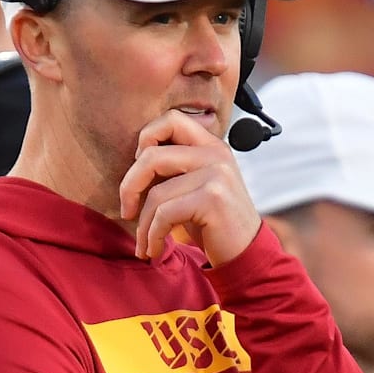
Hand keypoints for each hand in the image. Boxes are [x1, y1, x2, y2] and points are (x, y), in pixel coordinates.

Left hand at [119, 110, 260, 265]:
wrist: (246, 253)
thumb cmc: (213, 222)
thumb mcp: (195, 186)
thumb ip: (174, 167)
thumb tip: (134, 160)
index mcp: (211, 145)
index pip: (171, 119)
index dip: (146, 139)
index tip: (140, 171)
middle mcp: (216, 154)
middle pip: (151, 155)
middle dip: (129, 186)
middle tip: (127, 210)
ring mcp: (216, 175)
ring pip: (156, 193)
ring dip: (143, 225)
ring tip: (144, 244)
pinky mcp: (212, 199)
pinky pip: (165, 214)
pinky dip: (153, 236)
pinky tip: (155, 249)